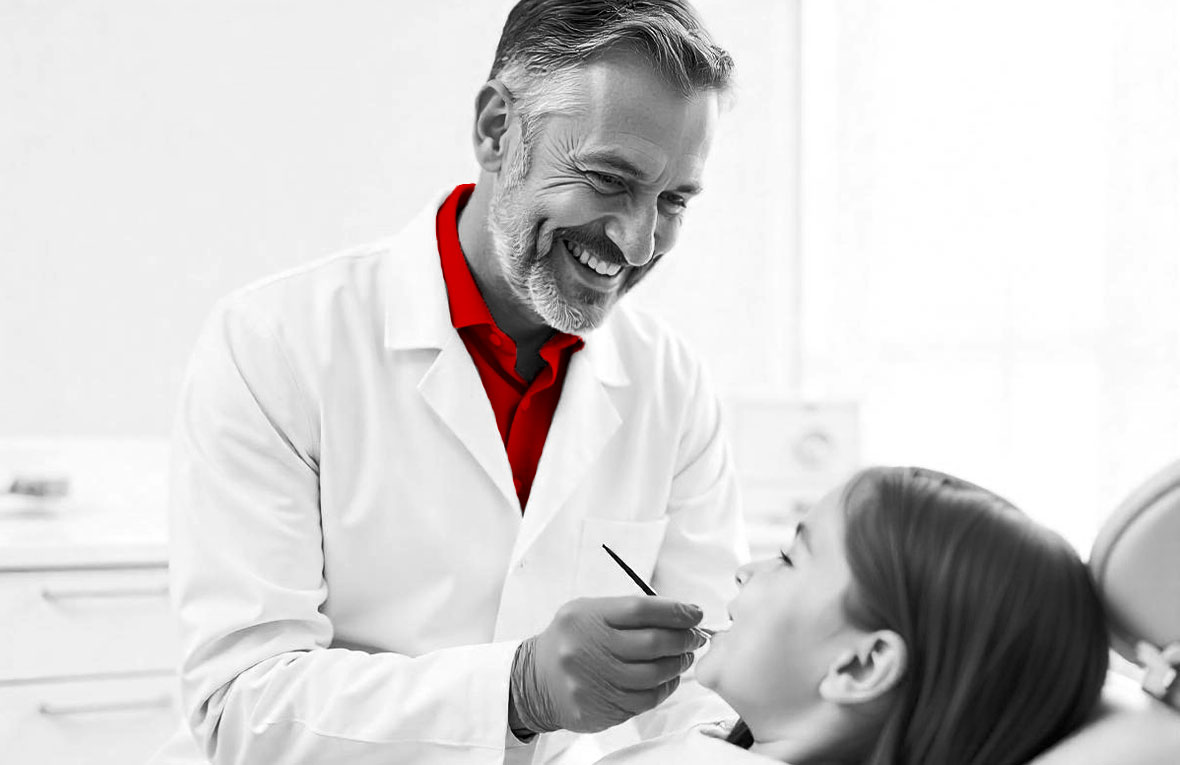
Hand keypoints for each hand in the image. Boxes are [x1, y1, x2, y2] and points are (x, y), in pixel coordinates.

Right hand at [509, 595, 705, 733]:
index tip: (694, 613)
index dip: (675, 611)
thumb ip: (628, 611)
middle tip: (695, 636)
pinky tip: (668, 678)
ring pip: (655, 674)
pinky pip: (646, 699)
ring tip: (684, 656)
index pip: (641, 610)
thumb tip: (679, 614)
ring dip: (678, 664)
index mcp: (587, 617)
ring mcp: (595, 681)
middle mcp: (590, 648)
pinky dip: (665, 687)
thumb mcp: (588, 612)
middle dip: (684, 638)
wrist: (536, 680)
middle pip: (653, 642)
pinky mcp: (602, 708)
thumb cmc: (572, 640)